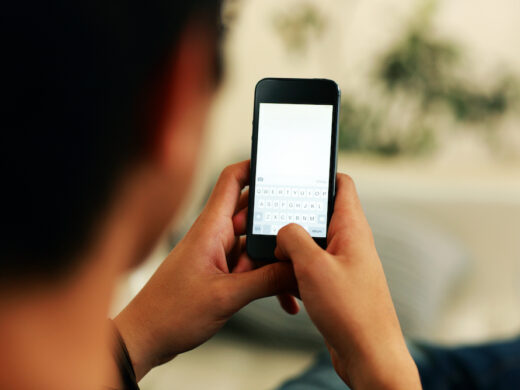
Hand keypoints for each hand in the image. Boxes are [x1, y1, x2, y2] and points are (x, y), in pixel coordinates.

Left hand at [115, 160, 296, 380]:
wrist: (145, 338)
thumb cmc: (171, 313)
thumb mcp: (226, 296)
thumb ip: (266, 280)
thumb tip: (297, 268)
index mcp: (211, 228)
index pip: (232, 180)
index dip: (255, 167)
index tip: (283, 168)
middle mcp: (215, 236)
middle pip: (253, 214)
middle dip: (280, 224)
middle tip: (307, 234)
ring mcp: (218, 254)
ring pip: (255, 245)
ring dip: (276, 260)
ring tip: (299, 275)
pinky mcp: (220, 273)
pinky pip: (251, 268)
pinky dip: (268, 280)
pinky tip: (285, 299)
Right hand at [275, 174, 421, 389]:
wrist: (368, 355)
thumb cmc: (350, 311)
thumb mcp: (313, 266)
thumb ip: (293, 238)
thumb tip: (283, 232)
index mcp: (352, 228)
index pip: (341, 185)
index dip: (319, 173)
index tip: (295, 172)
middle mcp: (349, 242)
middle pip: (319, 213)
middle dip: (293, 214)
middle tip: (269, 215)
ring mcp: (343, 264)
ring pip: (311, 242)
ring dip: (290, 246)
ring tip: (269, 250)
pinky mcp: (335, 284)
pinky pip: (310, 266)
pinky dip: (294, 268)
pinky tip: (280, 277)